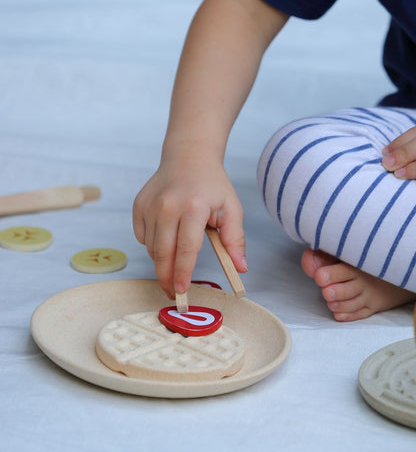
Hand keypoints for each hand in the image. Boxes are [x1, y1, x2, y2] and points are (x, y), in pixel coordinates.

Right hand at [133, 156, 246, 297]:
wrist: (188, 158)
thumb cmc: (212, 185)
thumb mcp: (232, 208)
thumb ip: (235, 240)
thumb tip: (241, 268)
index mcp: (194, 207)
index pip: (186, 249)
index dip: (183, 274)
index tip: (181, 291)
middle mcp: (168, 206)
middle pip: (163, 254)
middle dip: (167, 278)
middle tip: (173, 293)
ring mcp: (150, 205)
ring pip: (151, 248)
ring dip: (162, 260)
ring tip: (176, 256)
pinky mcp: (138, 206)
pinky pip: (141, 237)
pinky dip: (152, 244)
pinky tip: (166, 236)